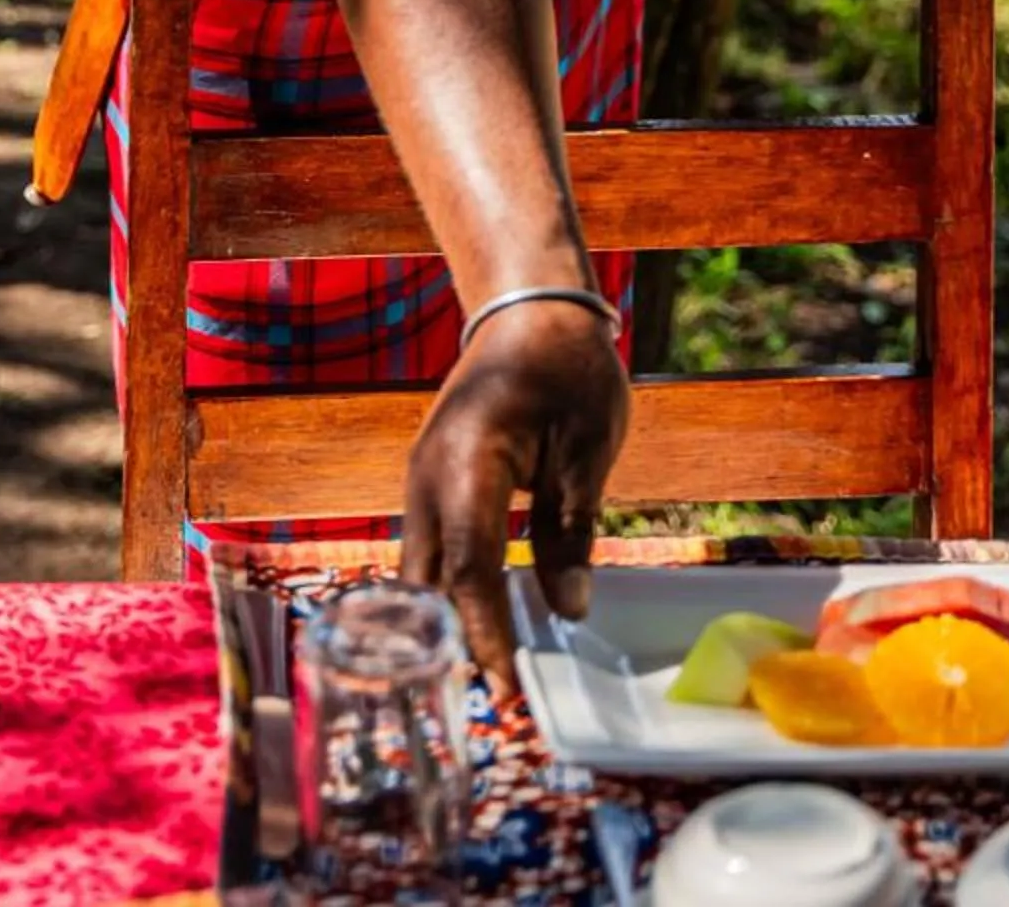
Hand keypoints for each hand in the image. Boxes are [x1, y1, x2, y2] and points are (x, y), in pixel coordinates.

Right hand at [402, 300, 630, 689]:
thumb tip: (568, 610)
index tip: (509, 692)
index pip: (470, 570)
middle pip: (428, 582)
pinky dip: (450, 588)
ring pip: (421, 570)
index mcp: (469, 463)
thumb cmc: (567, 368)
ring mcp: (421, 478)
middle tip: (497, 700)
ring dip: (449, 620)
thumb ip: (570, 530)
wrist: (528, 308)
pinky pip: (430, 547)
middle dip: (456, 643)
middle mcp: (428, 476)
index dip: (488, 636)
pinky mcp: (430, 481)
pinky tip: (481, 619)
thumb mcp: (588, 448)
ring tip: (490, 672)